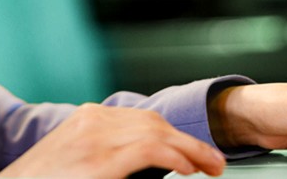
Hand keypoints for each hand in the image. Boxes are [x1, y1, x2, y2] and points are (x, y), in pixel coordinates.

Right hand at [0, 103, 226, 177]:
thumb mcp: (75, 158)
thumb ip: (105, 151)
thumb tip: (144, 163)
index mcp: (87, 118)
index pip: (143, 119)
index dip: (174, 134)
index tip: (192, 151)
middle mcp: (94, 121)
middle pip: (155, 123)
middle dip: (187, 141)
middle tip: (211, 161)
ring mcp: (97, 139)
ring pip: (159, 133)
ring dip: (191, 150)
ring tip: (211, 166)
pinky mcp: (100, 161)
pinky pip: (151, 150)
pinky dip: (177, 157)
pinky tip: (189, 168)